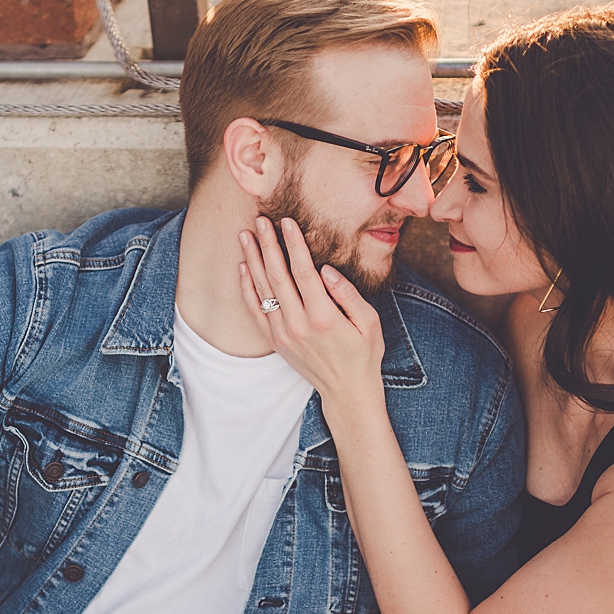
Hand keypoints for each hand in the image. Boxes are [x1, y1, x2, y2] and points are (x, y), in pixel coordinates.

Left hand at [238, 216, 385, 416]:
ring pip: (263, 291)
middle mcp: (298, 325)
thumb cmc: (363, 355)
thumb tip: (325, 270)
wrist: (347, 392)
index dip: (293, 244)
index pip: (303, 272)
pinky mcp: (275, 342)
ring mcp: (283, 335)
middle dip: (268, 245)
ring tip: (245, 236)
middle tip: (260, 221)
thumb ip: (347, 294)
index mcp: (324, 317)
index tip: (286, 222)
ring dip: (253, 260)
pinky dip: (247, 288)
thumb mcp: (369, 323)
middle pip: (278, 276)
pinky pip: (255, 311)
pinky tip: (243, 268)